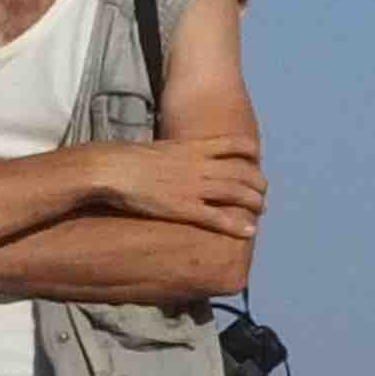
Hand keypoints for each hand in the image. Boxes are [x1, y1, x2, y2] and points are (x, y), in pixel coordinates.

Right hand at [97, 138, 265, 237]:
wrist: (111, 169)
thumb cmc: (124, 158)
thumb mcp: (154, 148)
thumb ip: (169, 153)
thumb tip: (168, 157)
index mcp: (192, 147)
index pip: (233, 144)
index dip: (250, 152)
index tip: (257, 159)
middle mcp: (199, 165)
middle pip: (241, 172)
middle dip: (257, 183)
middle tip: (262, 193)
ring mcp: (194, 187)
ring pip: (236, 193)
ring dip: (254, 202)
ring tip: (261, 210)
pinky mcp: (184, 208)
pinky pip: (218, 217)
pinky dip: (237, 224)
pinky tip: (249, 231)